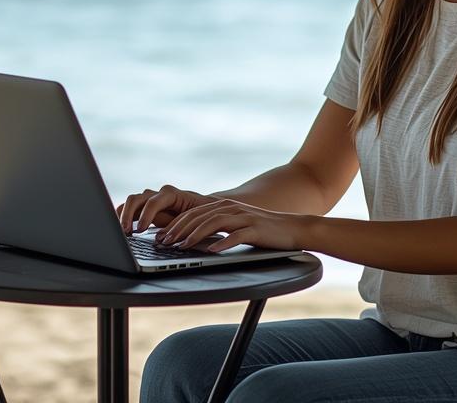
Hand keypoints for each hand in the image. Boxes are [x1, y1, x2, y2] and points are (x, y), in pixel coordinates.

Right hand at [116, 185, 218, 232]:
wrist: (203, 209)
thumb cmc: (199, 215)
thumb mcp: (191, 221)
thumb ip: (176, 226)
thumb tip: (163, 238)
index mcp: (171, 194)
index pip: (153, 201)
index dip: (145, 215)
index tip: (140, 230)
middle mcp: (158, 194)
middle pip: (136, 199)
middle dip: (128, 215)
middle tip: (125, 232)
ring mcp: (150, 199)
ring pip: (130, 202)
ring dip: (123, 216)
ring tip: (120, 232)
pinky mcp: (145, 208)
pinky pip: (130, 209)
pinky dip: (123, 217)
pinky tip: (120, 229)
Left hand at [156, 199, 313, 252]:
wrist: (294, 228)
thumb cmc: (264, 230)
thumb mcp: (238, 225)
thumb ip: (218, 228)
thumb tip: (194, 239)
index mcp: (225, 206)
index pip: (194, 213)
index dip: (176, 224)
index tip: (162, 236)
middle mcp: (232, 208)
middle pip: (199, 216)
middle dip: (179, 229)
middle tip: (165, 242)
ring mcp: (244, 217)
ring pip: (213, 223)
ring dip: (195, 235)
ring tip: (182, 246)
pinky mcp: (256, 229)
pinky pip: (236, 236)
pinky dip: (222, 243)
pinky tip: (211, 251)